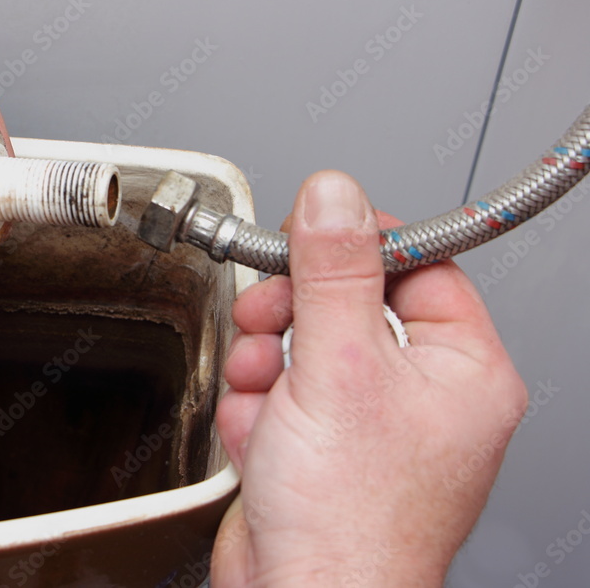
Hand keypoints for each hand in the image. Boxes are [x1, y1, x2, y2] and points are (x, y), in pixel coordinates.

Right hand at [212, 171, 527, 586]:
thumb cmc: (349, 522)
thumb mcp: (338, 369)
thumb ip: (333, 273)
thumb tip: (334, 196)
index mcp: (462, 370)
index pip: (419, 266)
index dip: (360, 244)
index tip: (311, 234)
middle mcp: (421, 395)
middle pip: (351, 302)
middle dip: (294, 310)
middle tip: (268, 314)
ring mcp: (369, 422)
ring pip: (307, 344)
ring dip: (265, 359)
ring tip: (259, 388)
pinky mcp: (321, 444)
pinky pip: (283, 390)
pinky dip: (257, 404)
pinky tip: (258, 433)